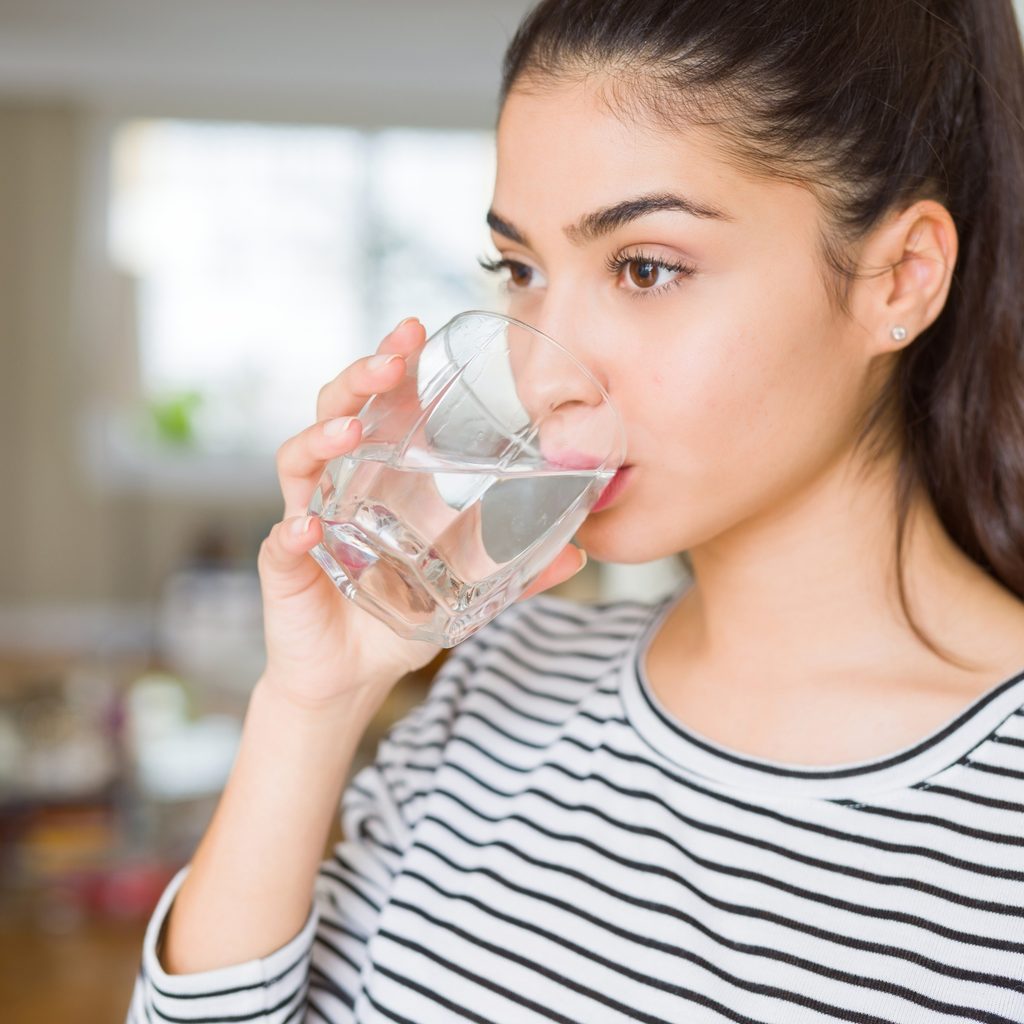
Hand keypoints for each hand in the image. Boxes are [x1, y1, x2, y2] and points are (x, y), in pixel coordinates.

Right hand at [256, 317, 588, 708]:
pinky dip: (291, 535)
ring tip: (350, 432)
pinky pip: (281, 544)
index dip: (392, 366)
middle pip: (335, 414)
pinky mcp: (287, 569)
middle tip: (390, 359)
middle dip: (358, 381)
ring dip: (320, 439)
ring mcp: (308, 523)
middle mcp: (337, 489)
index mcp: (377, 481)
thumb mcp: (467, 593)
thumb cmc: (398, 619)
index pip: (380, 408)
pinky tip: (308, 530)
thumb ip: (518, 573)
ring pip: (299, 463)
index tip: (415, 330)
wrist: (351, 677)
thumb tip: (580, 554)